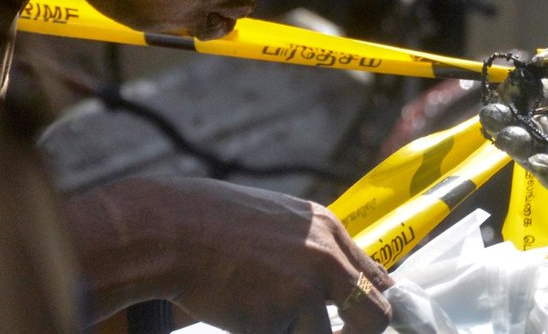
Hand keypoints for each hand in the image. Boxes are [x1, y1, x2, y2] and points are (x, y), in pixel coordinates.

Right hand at [68, 177, 391, 333]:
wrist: (172, 230)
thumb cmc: (213, 225)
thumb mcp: (278, 224)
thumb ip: (313, 251)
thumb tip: (344, 283)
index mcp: (327, 229)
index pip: (375, 276)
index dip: (373, 304)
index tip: (361, 322)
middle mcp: (327, 256)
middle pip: (376, 314)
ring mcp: (308, 287)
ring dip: (292, 330)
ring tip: (256, 308)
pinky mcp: (281, 315)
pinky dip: (264, 332)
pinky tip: (239, 311)